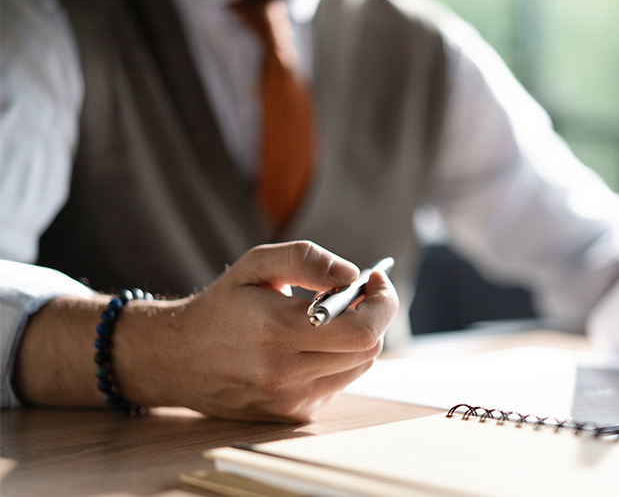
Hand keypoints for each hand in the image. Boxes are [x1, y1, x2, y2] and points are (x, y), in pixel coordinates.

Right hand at [115, 241, 398, 421]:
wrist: (177, 358)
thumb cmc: (222, 305)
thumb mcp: (256, 265)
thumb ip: (307, 260)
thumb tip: (351, 275)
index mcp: (277, 330)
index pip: (363, 330)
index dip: (383, 303)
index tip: (375, 281)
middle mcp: (285, 372)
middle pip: (368, 348)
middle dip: (372, 316)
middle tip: (354, 295)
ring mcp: (289, 400)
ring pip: (358, 367)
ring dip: (356, 339)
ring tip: (326, 321)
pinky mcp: (291, 416)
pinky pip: (338, 383)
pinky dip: (337, 361)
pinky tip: (308, 348)